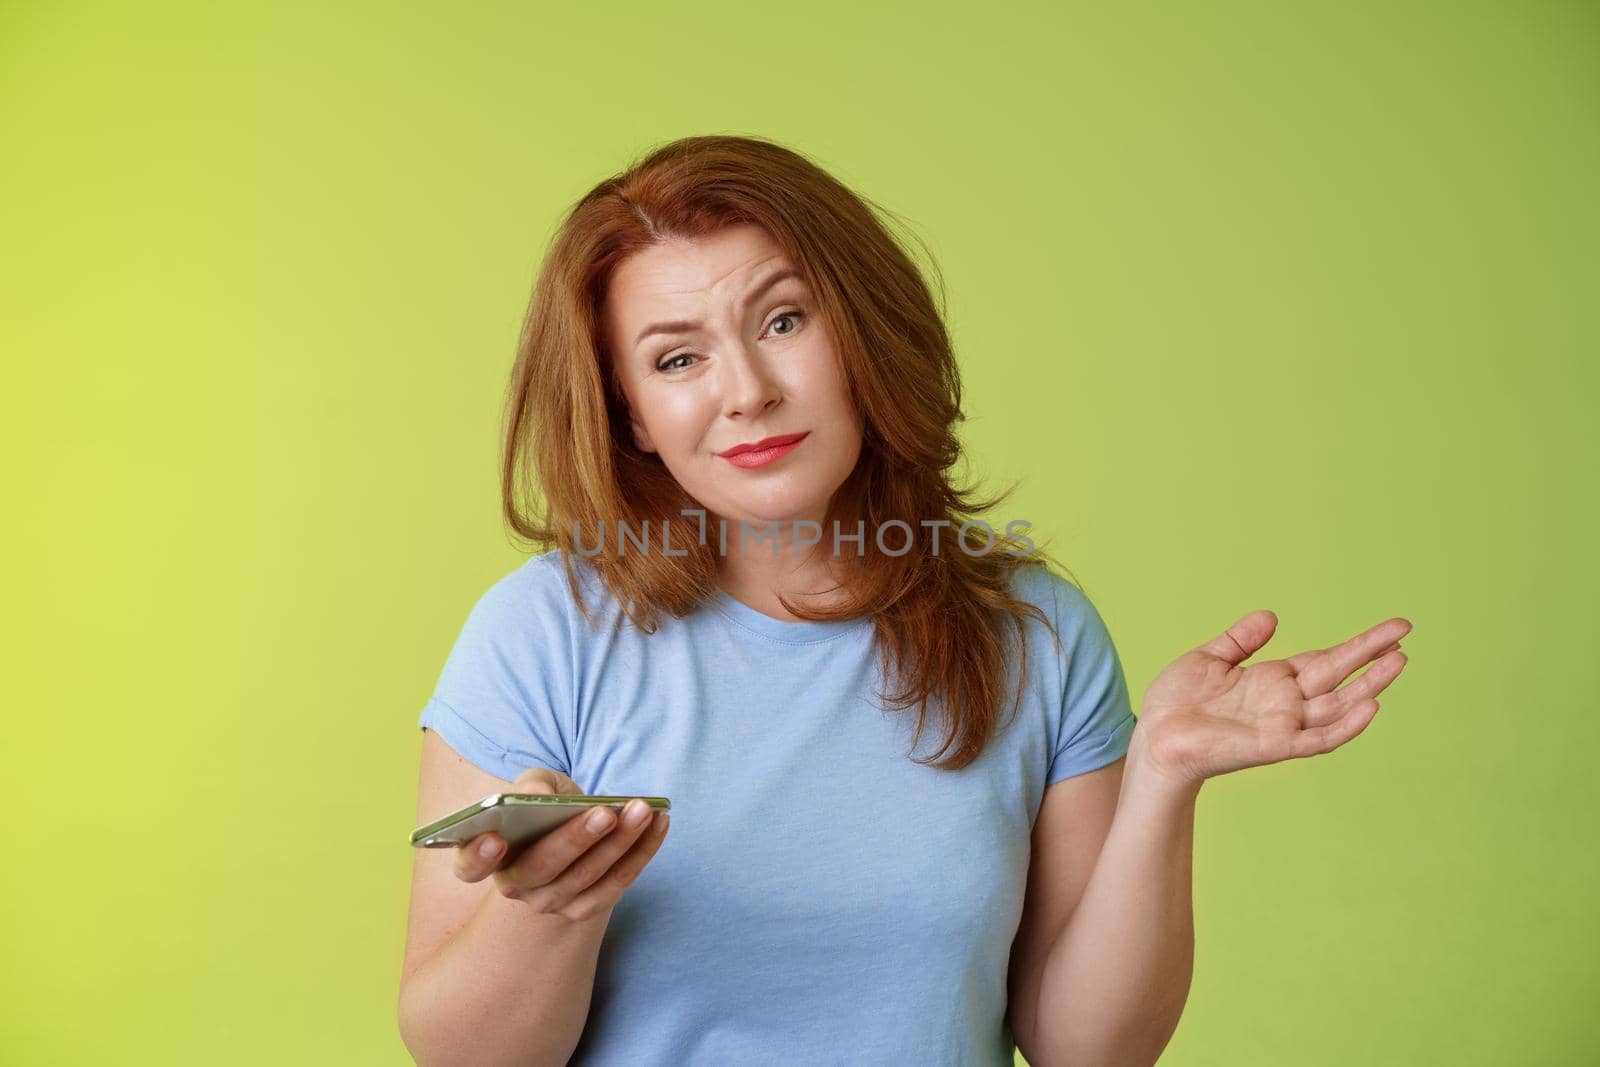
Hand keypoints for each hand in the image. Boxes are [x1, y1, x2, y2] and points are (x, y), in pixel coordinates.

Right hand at [451, 766, 669, 922]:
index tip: (494, 839)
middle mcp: (516, 887)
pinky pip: (618, 884)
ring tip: (643, 809)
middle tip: (606, 813)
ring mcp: (552, 903)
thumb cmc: (542, 804)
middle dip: (576, 839)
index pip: (470, 866)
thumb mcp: (534, 785)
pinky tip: (659, 822)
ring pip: (587, 877)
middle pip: (542, 869)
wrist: (565, 832)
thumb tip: (537, 794)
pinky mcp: (587, 908)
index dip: (478, 855)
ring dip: (620, 843)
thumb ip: (531, 785)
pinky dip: (642, 852)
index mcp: (487, 858)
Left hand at [1131, 611, 1412, 793]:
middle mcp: (1286, 703)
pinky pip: (1317, 739)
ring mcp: (1283, 725)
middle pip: (1340, 677)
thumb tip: (1271, 616)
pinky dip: (1346, 726)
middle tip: (1405, 633)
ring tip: (1399, 660)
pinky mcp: (1273, 746)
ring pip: (1338, 705)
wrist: (1154, 737)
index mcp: (1274, 680)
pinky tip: (1370, 706)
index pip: (1326, 660)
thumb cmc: (1177, 703)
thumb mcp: (1209, 659)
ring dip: (1369, 685)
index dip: (1359, 646)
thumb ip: (1240, 640)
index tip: (1394, 629)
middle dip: (1372, 657)